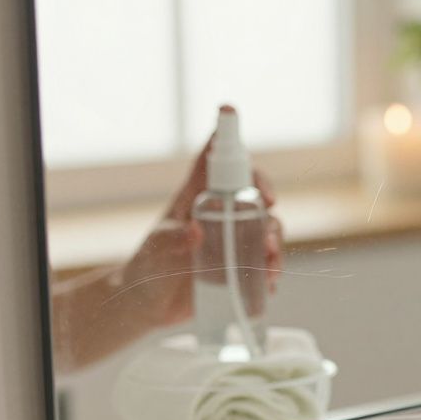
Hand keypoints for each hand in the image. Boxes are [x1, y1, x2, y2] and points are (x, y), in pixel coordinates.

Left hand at [122, 126, 282, 329]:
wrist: (147, 304)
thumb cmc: (146, 269)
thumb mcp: (154, 253)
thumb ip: (170, 242)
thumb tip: (195, 232)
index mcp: (194, 199)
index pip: (210, 161)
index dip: (222, 136)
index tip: (229, 115)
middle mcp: (218, 214)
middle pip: (249, 191)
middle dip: (264, 192)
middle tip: (269, 204)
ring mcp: (233, 240)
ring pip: (266, 226)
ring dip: (274, 238)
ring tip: (269, 259)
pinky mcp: (241, 265)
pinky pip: (267, 259)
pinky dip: (273, 267)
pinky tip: (270, 282)